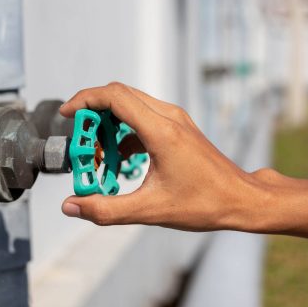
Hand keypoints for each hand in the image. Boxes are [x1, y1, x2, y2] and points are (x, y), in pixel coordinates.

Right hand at [59, 82, 270, 231]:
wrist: (241, 198)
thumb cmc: (204, 203)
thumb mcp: (150, 210)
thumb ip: (106, 209)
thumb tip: (71, 206)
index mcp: (161, 131)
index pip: (114, 97)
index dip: (85, 101)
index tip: (67, 115)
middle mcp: (169, 117)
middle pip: (120, 96)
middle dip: (93, 114)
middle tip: (81, 142)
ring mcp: (176, 120)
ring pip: (131, 105)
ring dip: (109, 123)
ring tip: (99, 155)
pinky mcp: (178, 128)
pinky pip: (143, 118)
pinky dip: (125, 132)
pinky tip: (121, 158)